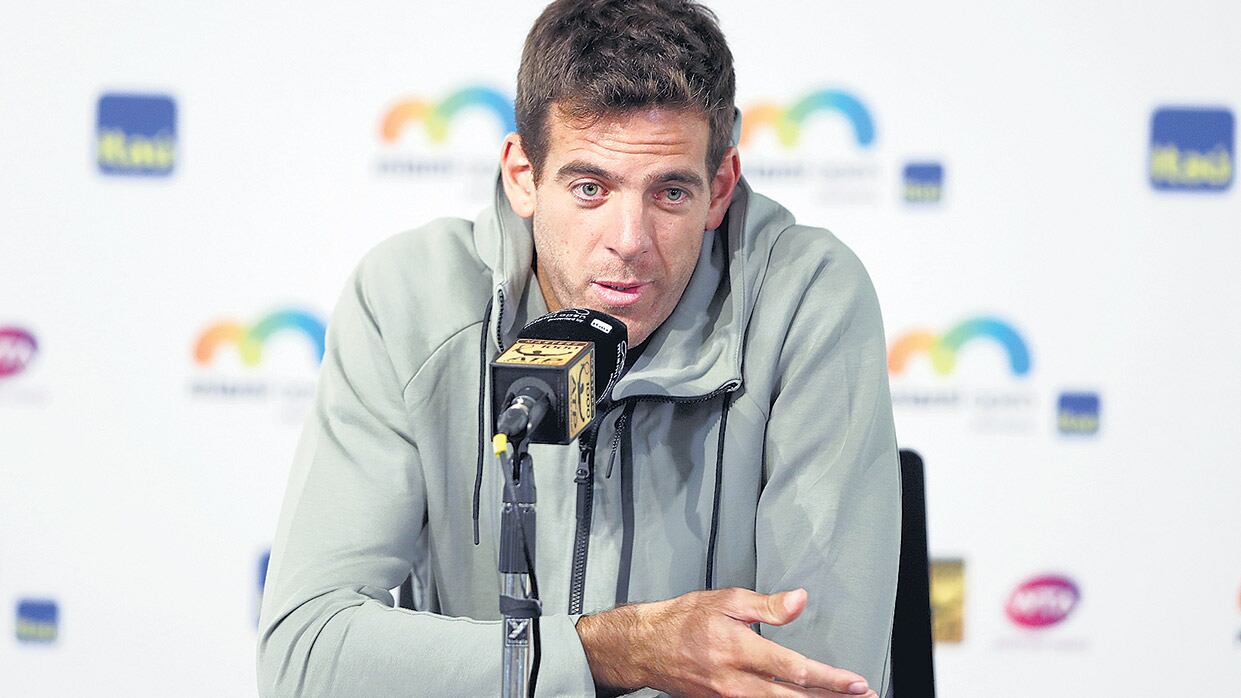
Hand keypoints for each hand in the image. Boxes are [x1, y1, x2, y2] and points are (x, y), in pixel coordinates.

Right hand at [575, 587, 877, 697]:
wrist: (646, 647)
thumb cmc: (683, 620)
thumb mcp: (725, 601)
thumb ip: (766, 605)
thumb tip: (799, 600)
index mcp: (738, 650)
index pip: (794, 669)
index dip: (830, 678)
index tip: (856, 682)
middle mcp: (735, 681)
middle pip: (793, 697)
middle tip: (862, 696)